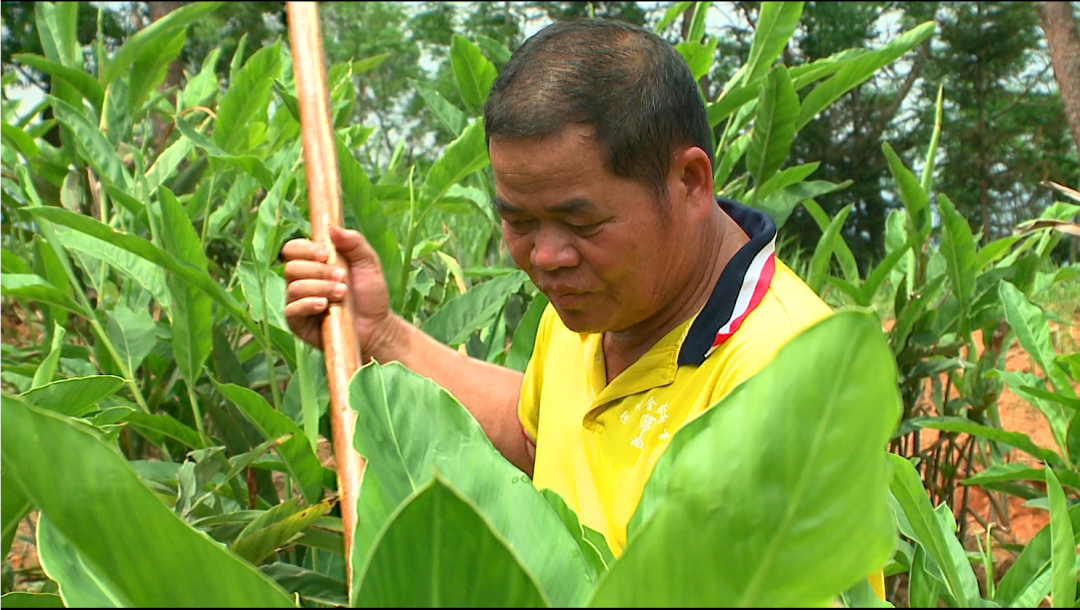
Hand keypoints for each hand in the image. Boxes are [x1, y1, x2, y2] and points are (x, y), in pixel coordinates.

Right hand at [282, 227, 393, 356]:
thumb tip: (331, 228)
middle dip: (318, 271)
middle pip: (291, 267)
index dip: (304, 249)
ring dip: (320, 288)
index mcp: (313, 263)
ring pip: (294, 287)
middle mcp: (301, 281)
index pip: (293, 249)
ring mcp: (298, 302)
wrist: (377, 325)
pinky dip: (308, 304)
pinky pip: (291, 310)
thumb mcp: (368, 262)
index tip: (325, 253)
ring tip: (342, 294)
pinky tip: (324, 306)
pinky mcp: (298, 323)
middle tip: (342, 277)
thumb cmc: (370, 293)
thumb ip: (354, 242)